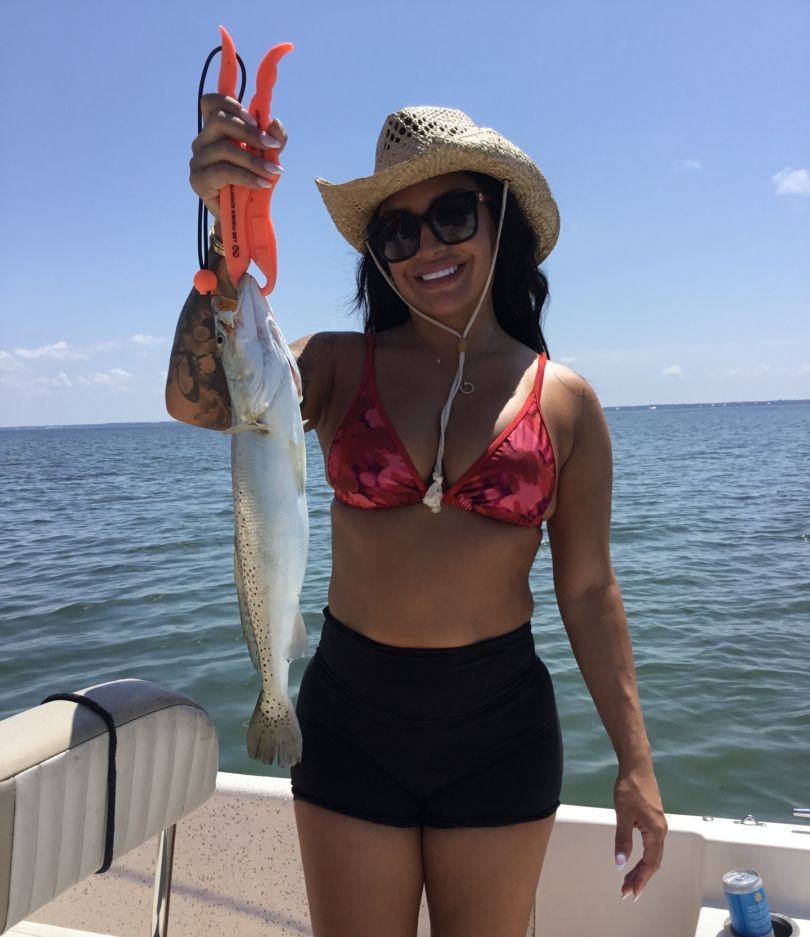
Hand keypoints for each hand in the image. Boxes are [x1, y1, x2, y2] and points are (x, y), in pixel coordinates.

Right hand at [189, 94, 287, 217]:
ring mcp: (198, 160)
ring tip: (273, 172)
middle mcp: (202, 141)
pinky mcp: (198, 180)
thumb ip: (272, 141)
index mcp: (216, 131)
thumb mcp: (266, 158)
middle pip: (218, 121)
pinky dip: (246, 177)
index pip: (210, 103)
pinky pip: (223, 171)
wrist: (241, 216)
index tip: (254, 118)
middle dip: (249, 132)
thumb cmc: (251, 182)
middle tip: (272, 146)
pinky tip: (262, 184)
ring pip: (223, 148)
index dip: (229, 103)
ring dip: (252, 160)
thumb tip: (275, 123)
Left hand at [613, 762, 666, 900]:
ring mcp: (658, 825)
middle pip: (653, 862)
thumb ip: (622, 839)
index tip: (631, 892)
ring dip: (641, 869)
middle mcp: (660, 831)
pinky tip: (633, 861)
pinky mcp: (653, 821)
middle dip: (640, 878)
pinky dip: (642, 857)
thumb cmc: (629, 788)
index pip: (650, 863)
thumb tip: (620, 863)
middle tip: (626, 891)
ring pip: (652, 854)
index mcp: (655, 831)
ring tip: (628, 881)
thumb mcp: (623, 813)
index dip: (641, 879)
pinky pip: (650, 846)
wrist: (637, 767)